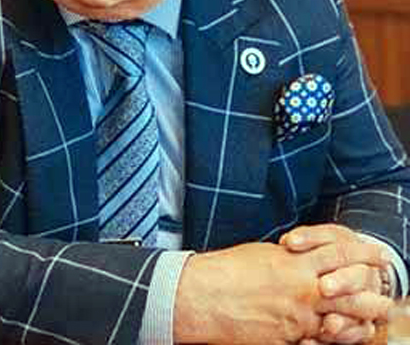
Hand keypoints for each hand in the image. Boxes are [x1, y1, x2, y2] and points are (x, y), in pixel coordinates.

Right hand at [173, 239, 388, 344]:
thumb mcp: (263, 255)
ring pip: (341, 323)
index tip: (378, 254)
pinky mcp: (285, 341)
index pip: (341, 255)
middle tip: (388, 295)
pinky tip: (336, 337)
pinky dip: (329, 340)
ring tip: (373, 322)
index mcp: (296, 263)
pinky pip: (316, 343)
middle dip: (374, 295)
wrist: (202, 296)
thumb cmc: (226, 270)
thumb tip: (305, 261)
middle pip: (352, 294)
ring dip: (360, 322)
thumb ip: (291, 260)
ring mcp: (296, 320)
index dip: (364, 254)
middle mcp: (302, 291)